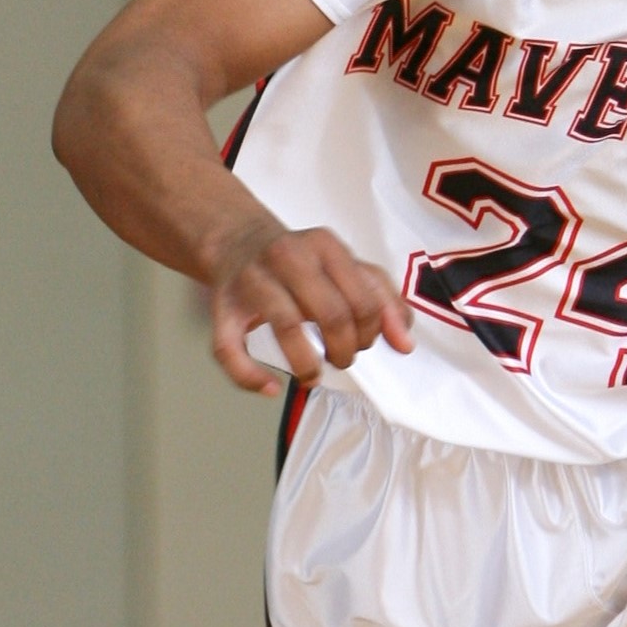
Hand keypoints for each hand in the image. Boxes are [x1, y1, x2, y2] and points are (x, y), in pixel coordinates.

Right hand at [207, 217, 413, 395]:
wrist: (237, 239)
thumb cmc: (300, 261)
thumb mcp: (346, 268)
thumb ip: (382, 299)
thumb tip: (405, 343)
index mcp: (325, 246)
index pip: (363, 298)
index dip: (371, 332)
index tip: (364, 343)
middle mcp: (288, 257)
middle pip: (331, 313)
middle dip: (345, 349)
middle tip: (342, 358)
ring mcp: (252, 280)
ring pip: (286, 326)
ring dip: (307, 363)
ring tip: (313, 375)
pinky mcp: (222, 307)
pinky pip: (229, 349)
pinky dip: (250, 376)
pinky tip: (271, 387)